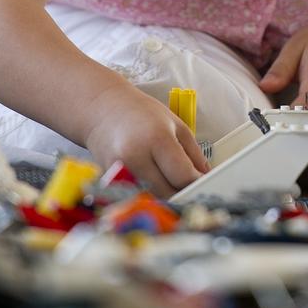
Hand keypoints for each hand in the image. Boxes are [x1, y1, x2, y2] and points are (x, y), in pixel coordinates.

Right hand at [83, 84, 209, 197]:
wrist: (102, 108)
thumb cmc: (141, 113)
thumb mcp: (176, 125)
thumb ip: (194, 154)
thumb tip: (206, 180)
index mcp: (157, 139)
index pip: (183, 176)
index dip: (197, 183)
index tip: (204, 184)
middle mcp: (136, 158)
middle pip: (168, 193)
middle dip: (183, 193)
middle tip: (191, 188)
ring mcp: (119, 171)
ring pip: (152, 199)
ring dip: (166, 197)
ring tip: (172, 186)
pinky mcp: (109, 181)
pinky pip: (136, 196)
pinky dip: (148, 196)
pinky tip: (152, 186)